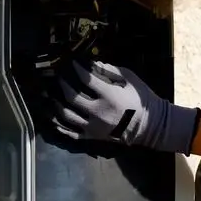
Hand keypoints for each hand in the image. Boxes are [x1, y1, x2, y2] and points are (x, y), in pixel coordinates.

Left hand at [39, 60, 200, 154]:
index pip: (86, 80)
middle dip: (62, 84)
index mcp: (110, 96)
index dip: (76, 69)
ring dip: (55, 104)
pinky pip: (70, 133)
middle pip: (72, 97)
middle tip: (57, 77)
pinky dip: (59, 125)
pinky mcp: (91, 137)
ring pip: (66, 116)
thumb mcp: (130, 79)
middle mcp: (98, 112)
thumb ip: (110, 71)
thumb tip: (92, 64)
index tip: (70, 63)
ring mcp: (93, 127)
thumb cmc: (141, 99)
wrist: (150, 126)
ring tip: (49, 95)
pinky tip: (52, 117)